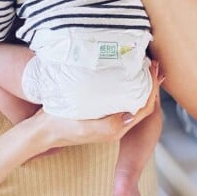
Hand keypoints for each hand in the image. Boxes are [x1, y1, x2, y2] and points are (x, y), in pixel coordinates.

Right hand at [28, 60, 163, 156]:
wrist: (42, 131)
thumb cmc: (62, 128)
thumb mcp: (86, 128)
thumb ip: (109, 125)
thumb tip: (129, 114)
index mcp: (116, 130)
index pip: (144, 108)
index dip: (152, 89)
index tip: (154, 71)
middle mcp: (116, 125)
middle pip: (141, 103)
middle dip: (149, 84)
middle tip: (153, 64)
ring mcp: (107, 119)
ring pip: (131, 100)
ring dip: (139, 84)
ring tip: (142, 67)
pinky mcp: (98, 113)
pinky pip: (119, 99)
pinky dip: (126, 86)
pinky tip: (122, 76)